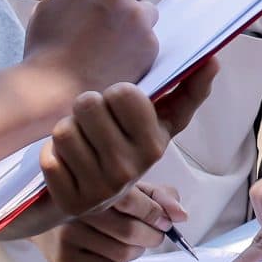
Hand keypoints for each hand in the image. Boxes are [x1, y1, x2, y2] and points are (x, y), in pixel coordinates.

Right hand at [25, 0, 158, 92]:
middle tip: (124, 12)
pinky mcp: (150, 42)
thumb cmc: (45, 53)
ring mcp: (136, 17)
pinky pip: (150, 40)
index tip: (107, 3)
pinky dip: (139, 50)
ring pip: (148, 11)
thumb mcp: (46, 10)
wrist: (54, 89)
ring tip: (116, 46)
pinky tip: (119, 63)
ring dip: (137, 24)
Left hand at [41, 81, 192, 217]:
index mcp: (155, 145)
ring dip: (68, 131)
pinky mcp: (70, 202)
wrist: (95, 198)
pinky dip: (52, 156)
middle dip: (87, 109)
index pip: (123, 93)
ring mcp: (100, 190)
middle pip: (88, 104)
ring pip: (64, 130)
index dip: (117, 94)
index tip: (122, 106)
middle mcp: (131, 170)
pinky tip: (68, 164)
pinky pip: (49, 157)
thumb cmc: (126, 146)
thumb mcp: (159, 122)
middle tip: (96, 125)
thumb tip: (213, 59)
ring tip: (82, 144)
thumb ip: (188, 91)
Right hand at [47, 181, 187, 261]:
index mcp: (93, 185)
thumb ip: (158, 196)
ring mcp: (67, 235)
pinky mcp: (64, 258)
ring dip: (137, 250)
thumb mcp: (127, 189)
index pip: (133, 201)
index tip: (166, 221)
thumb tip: (181, 215)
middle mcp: (77, 210)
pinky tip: (114, 251)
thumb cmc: (96, 201)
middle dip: (152, 236)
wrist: (46, 214)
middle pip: (130, 231)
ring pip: (122, 253)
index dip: (156, 214)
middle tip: (155, 234)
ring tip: (134, 242)